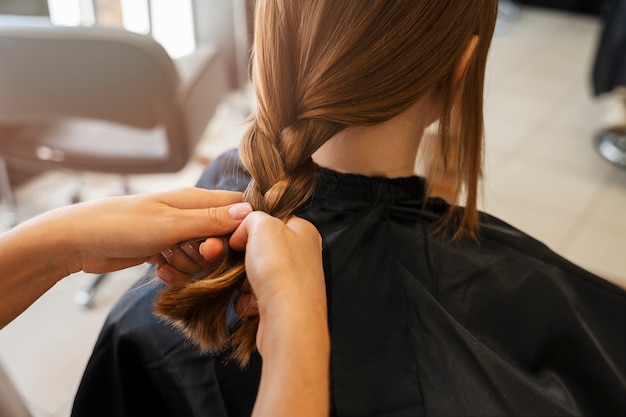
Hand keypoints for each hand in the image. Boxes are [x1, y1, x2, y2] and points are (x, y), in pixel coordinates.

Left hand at [51, 187, 251, 274]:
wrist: (78, 242)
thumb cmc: (123, 225)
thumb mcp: (172, 224)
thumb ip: (211, 221)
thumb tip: (250, 213)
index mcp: (195, 199)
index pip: (236, 207)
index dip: (241, 228)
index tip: (230, 245)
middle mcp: (189, 214)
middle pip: (221, 237)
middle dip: (210, 253)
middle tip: (192, 253)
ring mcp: (175, 233)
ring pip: (202, 255)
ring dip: (190, 265)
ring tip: (167, 261)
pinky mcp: (163, 250)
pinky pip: (183, 264)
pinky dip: (175, 271)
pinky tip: (160, 271)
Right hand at [229, 212, 326, 355]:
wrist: (288, 323)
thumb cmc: (281, 270)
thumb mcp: (263, 226)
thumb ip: (251, 219)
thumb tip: (242, 233)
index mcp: (303, 232)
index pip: (272, 219)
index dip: (250, 224)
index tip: (235, 232)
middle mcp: (302, 256)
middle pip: (260, 248)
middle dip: (241, 255)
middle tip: (230, 257)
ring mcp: (292, 281)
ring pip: (254, 273)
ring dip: (242, 279)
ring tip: (247, 284)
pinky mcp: (281, 305)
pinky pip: (254, 296)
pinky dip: (247, 300)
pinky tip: (253, 303)